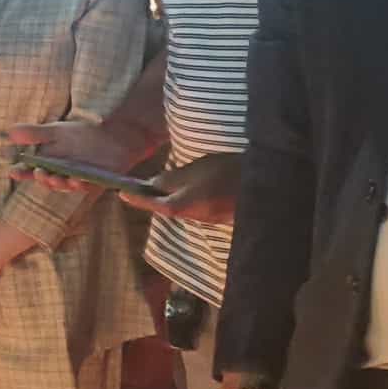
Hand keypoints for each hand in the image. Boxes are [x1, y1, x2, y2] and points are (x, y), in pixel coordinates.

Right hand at [9, 118, 151, 193]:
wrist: (114, 135)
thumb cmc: (83, 134)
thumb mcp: (56, 130)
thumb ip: (34, 133)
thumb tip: (10, 131)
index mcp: (49, 162)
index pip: (31, 170)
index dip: (22, 172)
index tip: (12, 172)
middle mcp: (61, 173)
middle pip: (48, 180)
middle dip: (43, 179)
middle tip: (41, 173)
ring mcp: (77, 179)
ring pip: (65, 186)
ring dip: (60, 184)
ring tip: (56, 178)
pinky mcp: (96, 182)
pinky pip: (88, 186)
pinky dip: (82, 185)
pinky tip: (77, 181)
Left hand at [124, 152, 241, 223]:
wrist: (266, 187)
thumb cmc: (225, 174)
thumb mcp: (195, 170)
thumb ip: (172, 178)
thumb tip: (154, 184)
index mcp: (179, 207)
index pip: (150, 203)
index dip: (135, 197)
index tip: (121, 193)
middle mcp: (191, 217)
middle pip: (167, 206)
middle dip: (157, 196)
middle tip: (146, 183)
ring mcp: (207, 218)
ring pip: (184, 206)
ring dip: (176, 195)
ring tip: (171, 180)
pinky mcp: (221, 215)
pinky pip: (200, 205)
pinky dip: (193, 195)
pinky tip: (199, 183)